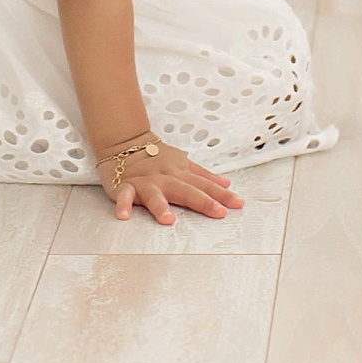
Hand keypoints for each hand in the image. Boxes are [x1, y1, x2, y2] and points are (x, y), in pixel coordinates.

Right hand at [97, 133, 246, 224]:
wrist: (125, 143)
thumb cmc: (157, 157)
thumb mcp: (183, 163)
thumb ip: (204, 176)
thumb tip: (227, 184)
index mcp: (180, 173)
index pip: (205, 185)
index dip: (222, 195)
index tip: (238, 204)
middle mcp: (165, 177)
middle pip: (186, 190)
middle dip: (203, 201)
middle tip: (219, 212)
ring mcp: (145, 182)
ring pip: (154, 194)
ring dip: (160, 206)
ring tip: (168, 219)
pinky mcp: (125, 185)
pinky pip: (124, 195)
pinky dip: (123, 204)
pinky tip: (124, 216)